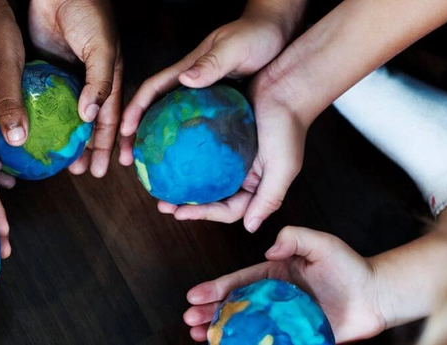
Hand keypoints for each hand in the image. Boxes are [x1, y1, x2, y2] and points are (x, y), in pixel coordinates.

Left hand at [29, 0, 122, 177]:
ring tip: (56, 161)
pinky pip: (42, 99)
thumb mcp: (101, 49)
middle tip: (78, 173)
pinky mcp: (43, 69)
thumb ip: (99, 82)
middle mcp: (87, 82)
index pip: (109, 120)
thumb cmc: (89, 14)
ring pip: (64, 116)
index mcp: (107, 79)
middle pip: (87, 124)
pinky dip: (40, 117)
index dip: (107, 145)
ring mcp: (65, 77)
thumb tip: (90, 117)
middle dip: (85, 149)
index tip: (101, 170)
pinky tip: (33, 133)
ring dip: (62, 139)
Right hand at [119, 0, 301, 166]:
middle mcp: (191, 86)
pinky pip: (199, 129)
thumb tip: (185, 80)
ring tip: (153, 173)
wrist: (278, 32)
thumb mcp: (234, 47)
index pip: (152, 90)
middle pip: (155, 112)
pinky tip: (193, 166)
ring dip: (160, 146)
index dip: (134, 110)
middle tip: (127, 162)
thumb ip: (211, 63)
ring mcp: (204, 97)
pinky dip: (189, 147)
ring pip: (174, 124)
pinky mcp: (221, 107)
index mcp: (187, 71)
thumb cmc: (255, 35)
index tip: (123, 132)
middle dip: (136, 135)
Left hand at [158, 97, 305, 231]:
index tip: (179, 213)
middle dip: (186, 203)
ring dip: (181, 181)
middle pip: (211, 196)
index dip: (204, 214)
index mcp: (256, 186)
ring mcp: (230, 155)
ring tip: (159, 183)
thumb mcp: (283, 166)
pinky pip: (198, 148)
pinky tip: (166, 154)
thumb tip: (250, 228)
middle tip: (162, 204)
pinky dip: (184, 154)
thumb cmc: (288, 126)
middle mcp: (242, 174)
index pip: (228, 210)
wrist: (285, 83)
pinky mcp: (220, 134)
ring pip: (202, 175)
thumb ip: (269, 198)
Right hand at [184, 226, 389, 342]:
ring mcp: (283, 319)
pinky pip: (269, 343)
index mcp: (275, 274)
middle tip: (190, 320)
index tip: (195, 295)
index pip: (239, 281)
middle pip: (235, 305)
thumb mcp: (321, 242)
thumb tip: (268, 248)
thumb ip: (294, 238)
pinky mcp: (297, 337)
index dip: (216, 288)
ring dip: (221, 331)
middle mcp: (275, 297)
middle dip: (210, 312)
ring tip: (199, 335)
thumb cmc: (350, 267)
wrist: (377, 295)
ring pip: (245, 326)